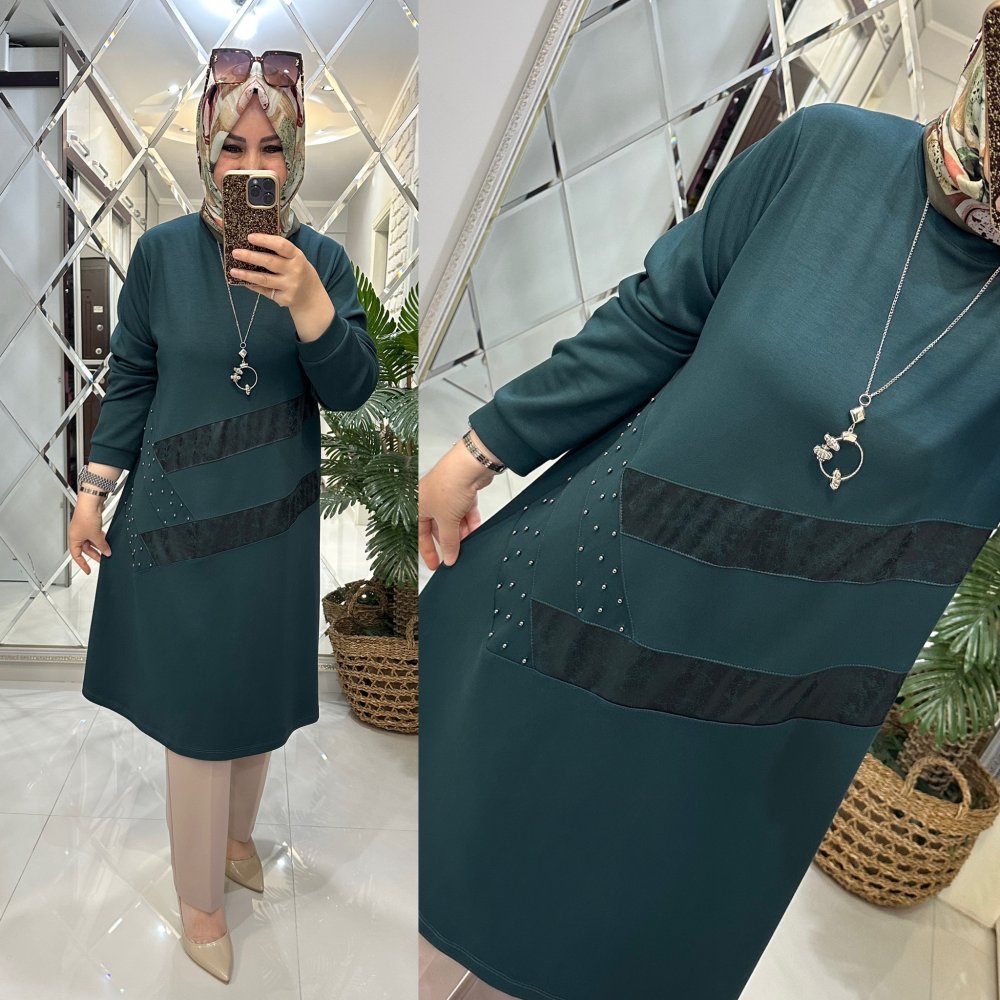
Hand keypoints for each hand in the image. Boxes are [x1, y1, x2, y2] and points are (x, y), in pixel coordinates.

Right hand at [69, 501, 110, 574]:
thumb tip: (107, 552)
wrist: (90, 503)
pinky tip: (106, 540)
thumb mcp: (95, 535)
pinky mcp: (90, 524)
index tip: (87, 570)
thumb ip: (102, 545)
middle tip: (102, 559)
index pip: (76, 556)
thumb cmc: (86, 516)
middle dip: (95, 554)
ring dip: (99, 546)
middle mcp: (77, 534)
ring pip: (92, 542)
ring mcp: (84, 529)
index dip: (82, 564)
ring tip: (107, 551)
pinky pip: (95, 535)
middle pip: (86, 549)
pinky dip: (101, 539)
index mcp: (73, 539)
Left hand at [229, 232, 324, 311]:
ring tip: (233, 271)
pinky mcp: (284, 298)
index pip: (281, 245)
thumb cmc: (298, 271)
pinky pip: (264, 291)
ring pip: (264, 279)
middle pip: (270, 262)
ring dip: (246, 274)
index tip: (249, 237)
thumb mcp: (295, 258)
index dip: (265, 240)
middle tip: (235, 252)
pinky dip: (252, 286)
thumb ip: (279, 250)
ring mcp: (289, 286)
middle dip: (250, 257)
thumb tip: (252, 239)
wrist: (310, 296)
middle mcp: (295, 270)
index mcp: (297, 256)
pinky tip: (243, 282)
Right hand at [419, 436, 500, 570]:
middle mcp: (431, 499)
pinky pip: (465, 512)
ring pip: (454, 520)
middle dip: (449, 541)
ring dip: (462, 533)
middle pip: (439, 528)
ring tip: (469, 544)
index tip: (436, 565)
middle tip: (456, 555)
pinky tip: (476, 531)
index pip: (420, 534)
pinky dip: (470, 521)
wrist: (470, 465)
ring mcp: (448, 495)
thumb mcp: (447, 521)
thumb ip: (449, 542)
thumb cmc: (448, 484)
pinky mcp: (463, 491)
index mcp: (418, 505)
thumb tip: (449, 557)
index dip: (429, 551)